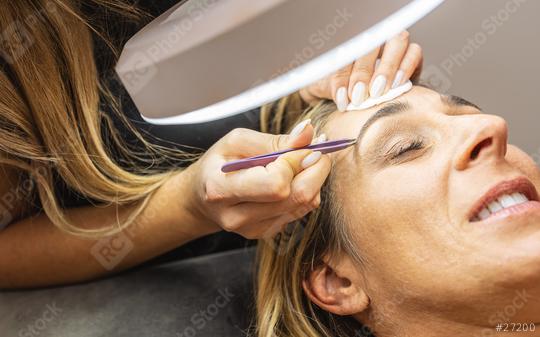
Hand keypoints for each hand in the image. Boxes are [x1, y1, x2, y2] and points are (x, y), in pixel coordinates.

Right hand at [185, 121, 330, 238]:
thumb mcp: (237, 142)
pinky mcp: (266, 233)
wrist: (202, 196)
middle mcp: (236, 217)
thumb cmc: (219, 163)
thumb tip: (309, 133)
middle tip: (318, 150)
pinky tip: (292, 179)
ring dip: (313, 179)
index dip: (298, 161)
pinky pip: (301, 211)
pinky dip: (305, 191)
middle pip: (297, 197)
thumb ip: (275, 140)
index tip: (309, 143)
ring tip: (302, 162)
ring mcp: (253, 230)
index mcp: (221, 189)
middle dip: (316, 170)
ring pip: (305, 204)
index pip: (276, 183)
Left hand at [299, 31, 422, 110]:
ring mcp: (393, 47)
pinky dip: (405, 67)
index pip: (346, 53)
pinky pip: (414, 52)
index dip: (344, 74)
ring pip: (397, 41)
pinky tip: (395, 85)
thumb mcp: (328, 89)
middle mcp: (373, 42)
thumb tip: (342, 96)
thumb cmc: (340, 91)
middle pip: (372, 43)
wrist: (357, 100)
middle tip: (359, 96)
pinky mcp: (411, 58)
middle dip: (364, 72)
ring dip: (387, 67)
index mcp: (349, 45)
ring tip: (377, 92)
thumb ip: (333, 88)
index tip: (342, 96)